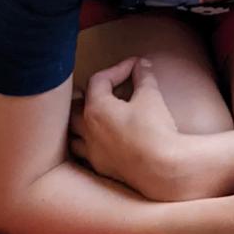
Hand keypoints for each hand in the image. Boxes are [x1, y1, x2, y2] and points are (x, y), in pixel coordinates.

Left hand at [70, 57, 184, 199]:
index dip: (117, 69)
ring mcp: (91, 151)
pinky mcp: (100, 167)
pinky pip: (84, 152)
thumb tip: (142, 64)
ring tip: (94, 116)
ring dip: (81, 122)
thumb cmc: (153, 129)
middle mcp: (87, 130)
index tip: (135, 66)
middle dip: (89, 95)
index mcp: (96, 109)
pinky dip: (88, 143)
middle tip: (104, 89)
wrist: (160, 168)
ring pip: (73, 134)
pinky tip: (101, 141)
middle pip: (75, 107)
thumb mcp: (151, 96)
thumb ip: (144, 77)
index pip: (99, 81)